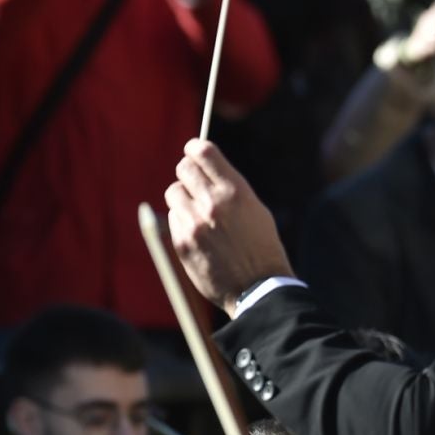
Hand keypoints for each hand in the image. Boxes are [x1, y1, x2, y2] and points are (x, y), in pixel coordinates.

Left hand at [164, 139, 292, 314]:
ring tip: (199, 212)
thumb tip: (206, 172)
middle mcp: (212, 203)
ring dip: (183, 197)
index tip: (193, 150)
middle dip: (188, 171)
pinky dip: (182, 221)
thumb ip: (229, 189)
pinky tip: (200, 234)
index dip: (195, 148)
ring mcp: (194, 223)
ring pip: (174, 193)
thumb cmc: (262, 247)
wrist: (258, 287)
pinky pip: (173, 218)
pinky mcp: (182, 241)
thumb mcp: (255, 210)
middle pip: (183, 168)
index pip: (203, 152)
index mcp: (235, 191)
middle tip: (193, 180)